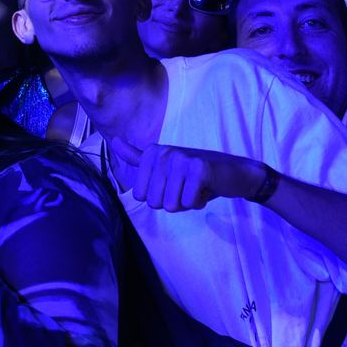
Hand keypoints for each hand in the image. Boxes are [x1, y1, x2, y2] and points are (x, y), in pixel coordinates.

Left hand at [109, 138, 266, 211]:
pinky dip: (198, 202)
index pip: (141, 196)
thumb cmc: (195, 173)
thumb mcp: (164, 165)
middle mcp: (164, 153)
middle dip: (173, 202)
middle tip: (186, 187)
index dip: (159, 198)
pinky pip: (188, 202)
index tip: (173, 184)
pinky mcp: (199, 169)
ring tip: (196, 187)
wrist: (233, 172)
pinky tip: (206, 188)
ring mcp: (181, 159)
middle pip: (155, 202)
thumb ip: (138, 157)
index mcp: (152, 153)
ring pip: (171, 205)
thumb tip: (114, 142)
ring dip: (185, 203)